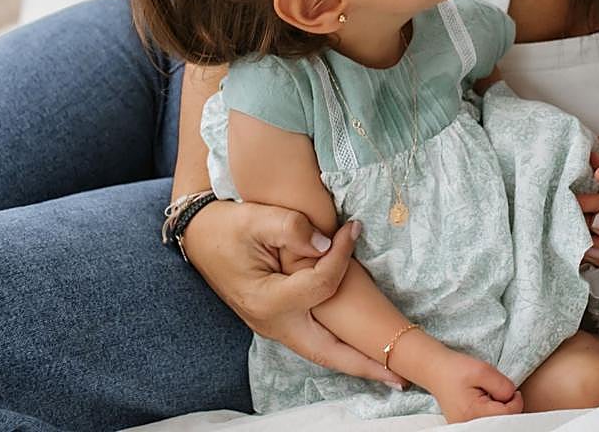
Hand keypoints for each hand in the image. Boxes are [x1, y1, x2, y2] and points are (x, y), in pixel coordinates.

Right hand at [182, 199, 405, 388]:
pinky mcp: (278, 320)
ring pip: (321, 352)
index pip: (322, 284)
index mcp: (267, 300)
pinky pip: (314, 340)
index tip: (354, 228)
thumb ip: (293, 228)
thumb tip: (327, 243)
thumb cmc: (228, 227)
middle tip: (399, 378)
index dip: (342, 255)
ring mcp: (274, 327)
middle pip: (326, 352)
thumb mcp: (257, 219)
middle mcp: (272, 323)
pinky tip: (360, 348)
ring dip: (354, 361)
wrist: (200, 236)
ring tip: (388, 371)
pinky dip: (339, 348)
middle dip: (364, 364)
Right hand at [425, 351, 523, 422]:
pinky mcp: (466, 426)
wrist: (436, 371)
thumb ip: (501, 385)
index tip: (513, 389)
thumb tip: (512, 396)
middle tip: (499, 391)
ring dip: (499, 409)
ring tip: (489, 394)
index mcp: (473, 412)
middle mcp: (469, 425)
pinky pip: (487, 422)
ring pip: (495, 422)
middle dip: (507, 406)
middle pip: (502, 421)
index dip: (515, 401)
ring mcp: (466, 427)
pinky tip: (485, 401)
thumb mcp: (482, 370)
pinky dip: (491, 412)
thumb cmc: (457, 369)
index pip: (507, 414)